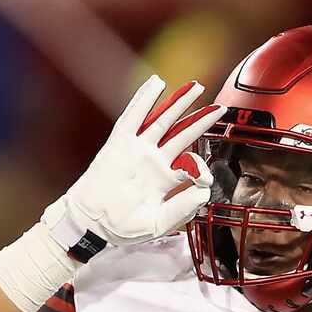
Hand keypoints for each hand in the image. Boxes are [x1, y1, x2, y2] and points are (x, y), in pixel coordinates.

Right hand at [42, 76, 225, 254]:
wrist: (92, 224)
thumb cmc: (122, 227)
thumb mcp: (159, 223)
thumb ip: (182, 209)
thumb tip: (203, 192)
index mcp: (165, 180)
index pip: (191, 166)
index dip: (201, 170)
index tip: (205, 180)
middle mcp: (154, 161)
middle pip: (183, 134)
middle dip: (201, 120)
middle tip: (220, 108)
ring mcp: (137, 150)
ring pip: (163, 121)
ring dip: (179, 103)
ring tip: (195, 87)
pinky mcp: (119, 144)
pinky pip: (134, 117)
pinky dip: (144, 100)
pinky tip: (156, 83)